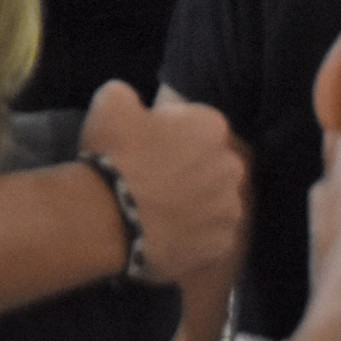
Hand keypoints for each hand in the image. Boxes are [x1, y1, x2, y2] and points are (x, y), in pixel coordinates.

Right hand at [78, 80, 245, 284]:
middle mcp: (231, 166)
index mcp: (211, 126)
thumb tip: (136, 105)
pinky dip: (191, 234)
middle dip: (188, 168)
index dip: (168, 132)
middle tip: (151, 178)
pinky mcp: (221, 245)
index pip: (195, 124)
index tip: (145, 145)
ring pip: (213, 200)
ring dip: (192, 202)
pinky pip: (208, 235)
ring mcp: (229, 209)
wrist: (108, 218)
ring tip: (157, 209)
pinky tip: (164, 232)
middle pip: (210, 163)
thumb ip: (131, 95)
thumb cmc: (113, 155)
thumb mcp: (111, 102)